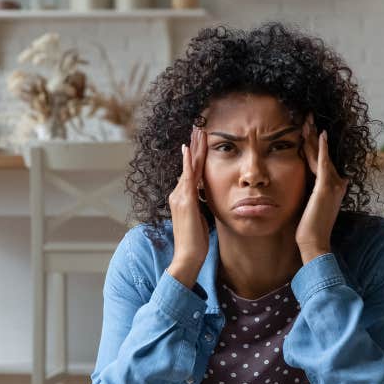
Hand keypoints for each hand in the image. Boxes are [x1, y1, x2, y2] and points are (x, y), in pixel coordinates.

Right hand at [168, 126, 209, 287]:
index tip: (200, 140)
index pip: (191, 172)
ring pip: (189, 167)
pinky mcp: (185, 202)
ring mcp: (180, 197)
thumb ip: (201, 206)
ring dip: (194, 148)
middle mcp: (178, 194)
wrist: (187, 257)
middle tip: (198, 126)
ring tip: (198, 130)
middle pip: (188, 165)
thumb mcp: (200, 219)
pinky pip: (187, 178)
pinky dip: (188, 163)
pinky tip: (189, 149)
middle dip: (194, 146)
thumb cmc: (196, 242)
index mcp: (182, 198)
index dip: (196, 155)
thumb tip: (205, 197)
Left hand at [297, 117, 346, 263]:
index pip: (322, 160)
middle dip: (314, 136)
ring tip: (308, 120)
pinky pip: (323, 163)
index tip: (306, 130)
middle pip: (323, 154)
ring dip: (315, 137)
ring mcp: (333, 185)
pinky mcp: (326, 188)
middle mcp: (337, 183)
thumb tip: (300, 183)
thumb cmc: (308, 228)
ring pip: (322, 155)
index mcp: (332, 187)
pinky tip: (320, 134)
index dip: (314, 144)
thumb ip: (307, 191)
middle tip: (307, 117)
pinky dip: (322, 148)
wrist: (314, 243)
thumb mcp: (307, 204)